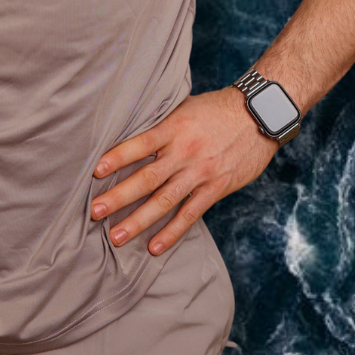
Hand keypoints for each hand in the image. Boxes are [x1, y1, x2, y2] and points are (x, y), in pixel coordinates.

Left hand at [90, 88, 278, 253]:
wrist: (260, 115)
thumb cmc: (217, 109)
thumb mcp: (185, 107)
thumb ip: (162, 124)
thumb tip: (131, 133)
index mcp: (174, 128)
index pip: (140, 144)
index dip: (117, 157)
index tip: (96, 171)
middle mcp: (184, 152)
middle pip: (146, 178)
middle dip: (118, 197)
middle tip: (94, 212)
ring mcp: (200, 173)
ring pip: (164, 201)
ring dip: (138, 221)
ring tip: (116, 236)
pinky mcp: (215, 188)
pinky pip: (190, 214)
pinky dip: (171, 232)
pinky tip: (154, 246)